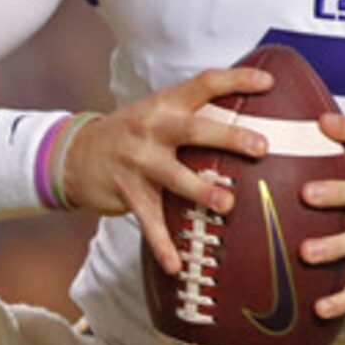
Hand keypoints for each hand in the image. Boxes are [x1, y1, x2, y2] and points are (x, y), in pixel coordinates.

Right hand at [60, 65, 271, 273]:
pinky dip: (162, 244)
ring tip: (228, 204)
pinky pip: (148, 221)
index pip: (203, 84)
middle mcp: (151, 128)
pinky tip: (176, 265)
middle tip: (260, 147)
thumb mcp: (156, 113)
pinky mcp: (126, 191)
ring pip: (173, 176)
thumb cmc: (131, 133)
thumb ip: (193, 114)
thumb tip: (247, 119)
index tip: (268, 82)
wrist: (75, 154)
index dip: (236, 79)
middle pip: (193, 129)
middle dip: (228, 137)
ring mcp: (137, 160)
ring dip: (201, 190)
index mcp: (164, 104)